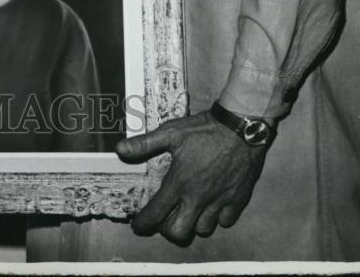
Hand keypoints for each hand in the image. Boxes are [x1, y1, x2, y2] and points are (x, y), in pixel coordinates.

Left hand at [116, 110, 268, 243]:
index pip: (156, 213)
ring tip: (187, 211)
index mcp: (179, 182)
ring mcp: (219, 201)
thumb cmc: (204, 130)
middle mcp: (198, 197)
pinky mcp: (237, 200)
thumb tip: (120, 150)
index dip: (143, 224)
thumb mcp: (170, 132)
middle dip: (168, 230)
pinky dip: (217, 218)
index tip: (138, 226)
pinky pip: (225, 221)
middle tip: (164, 219)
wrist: (240, 128)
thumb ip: (144, 144)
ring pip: (203, 230)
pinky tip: (211, 206)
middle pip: (179, 232)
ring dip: (193, 224)